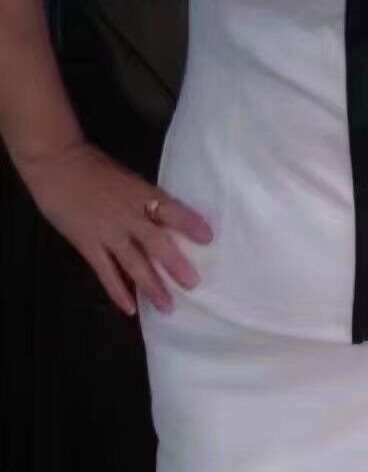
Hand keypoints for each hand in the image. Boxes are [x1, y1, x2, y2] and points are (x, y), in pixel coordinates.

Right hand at [23, 141, 212, 314]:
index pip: (171, 210)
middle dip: (175, 265)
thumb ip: (144, 199)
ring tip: (167, 306)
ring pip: (133, 264)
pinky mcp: (87, 244)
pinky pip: (105, 272)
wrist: (54, 162)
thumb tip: (164, 219)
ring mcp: (107, 232)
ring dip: (151, 286)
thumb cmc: (92, 166)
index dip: (190, 224)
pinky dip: (118, 292)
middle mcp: (127, 215)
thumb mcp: (127, 178)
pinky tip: (129, 309)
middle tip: (193, 284)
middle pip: (156, 243)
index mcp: (140, 194)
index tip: (208, 238)